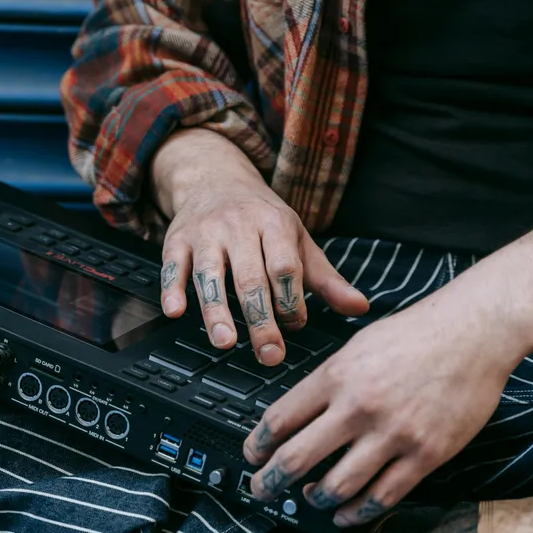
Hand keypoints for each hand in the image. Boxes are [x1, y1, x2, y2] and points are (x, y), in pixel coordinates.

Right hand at [151, 129, 367, 364]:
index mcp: (274, 224)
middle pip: (250, 277)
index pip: (285, 266)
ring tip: (224, 341)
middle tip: (269, 353)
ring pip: (210, 274)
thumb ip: (325, 279)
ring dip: (216, 309)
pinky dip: (172, 289)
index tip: (295, 326)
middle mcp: (238, 226)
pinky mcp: (176, 241)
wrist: (215, 179)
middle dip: (260, 318)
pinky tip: (175, 312)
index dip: (291, 299)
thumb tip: (360, 307)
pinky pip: (172, 267)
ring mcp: (205, 233)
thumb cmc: (262, 219)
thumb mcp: (298, 240)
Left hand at [243, 296, 520, 524]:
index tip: (251, 456)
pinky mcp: (426, 454)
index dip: (257, 445)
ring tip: (308, 498)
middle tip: (261, 490)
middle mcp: (358, 407)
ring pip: (337, 486)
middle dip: (270, 481)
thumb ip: (327, 381)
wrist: (472, 332)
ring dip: (315, 499)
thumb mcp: (356, 346)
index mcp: (336, 376)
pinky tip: (346, 513)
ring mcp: (393, 434)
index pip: (279, 419)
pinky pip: (383, 496)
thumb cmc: (416, 334)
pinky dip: (358, 512)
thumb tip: (297, 415)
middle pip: (297, 458)